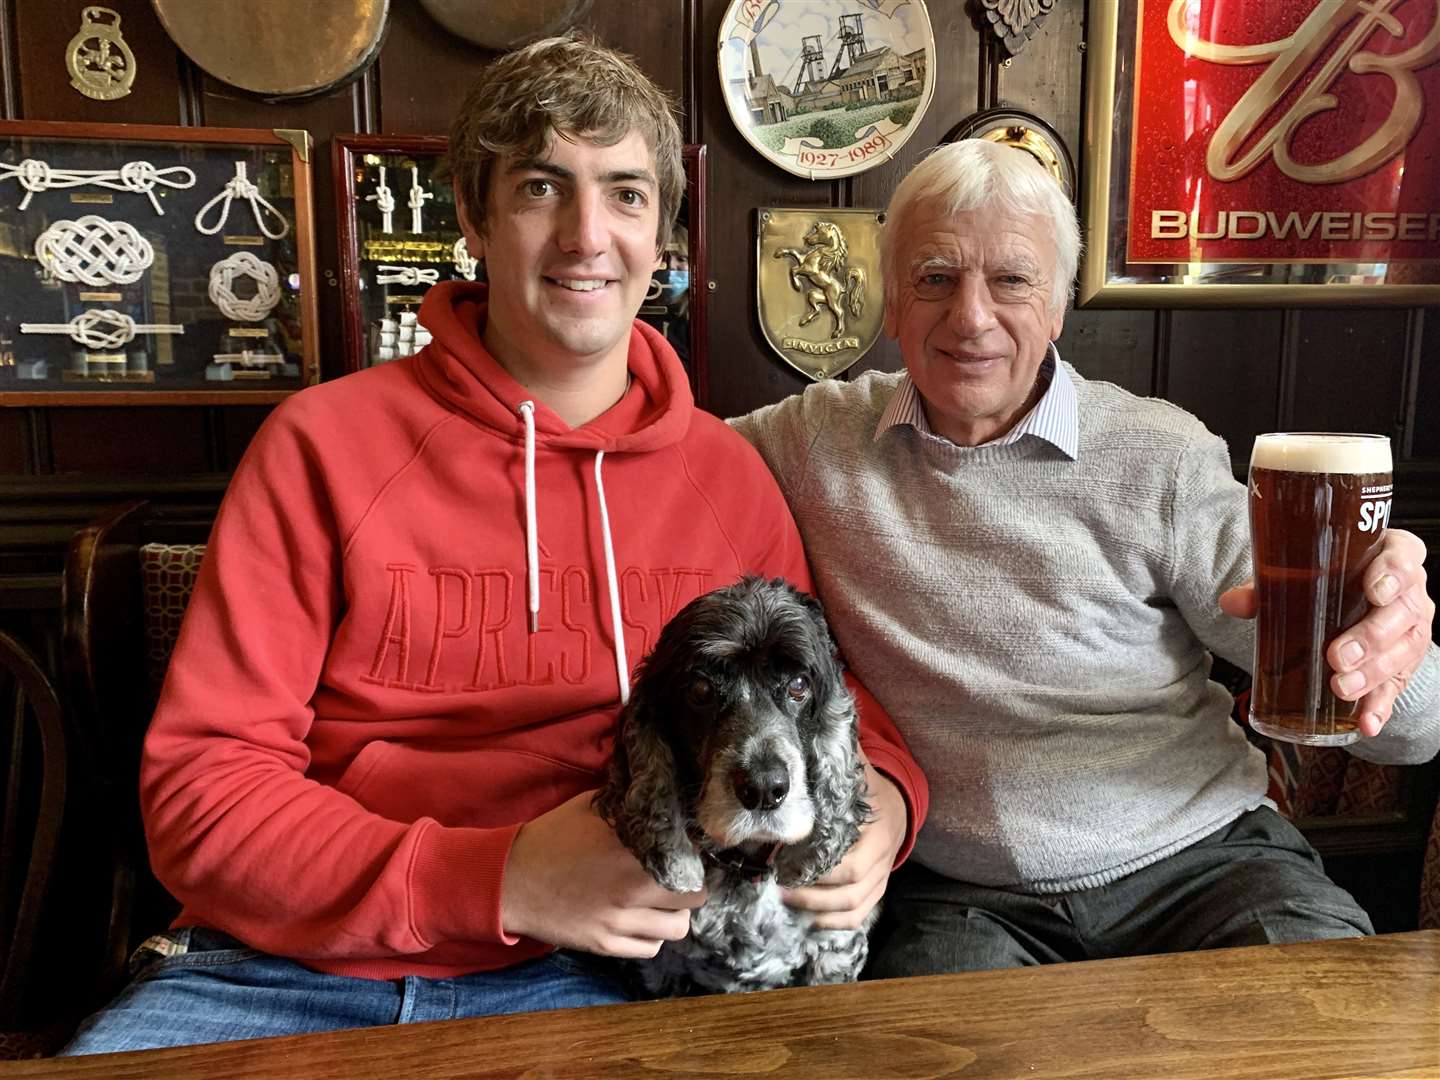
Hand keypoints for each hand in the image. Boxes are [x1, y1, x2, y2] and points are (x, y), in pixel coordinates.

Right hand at [501, 790, 707, 957]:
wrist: (510, 879)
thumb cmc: (551, 836)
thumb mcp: (592, 807)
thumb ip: (628, 804)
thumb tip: (660, 793)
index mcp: (634, 849)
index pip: (693, 858)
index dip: (699, 855)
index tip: (696, 852)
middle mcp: (633, 887)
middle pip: (696, 895)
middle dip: (694, 885)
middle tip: (683, 877)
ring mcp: (620, 920)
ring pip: (677, 928)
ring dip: (676, 913)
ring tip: (663, 901)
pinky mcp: (605, 944)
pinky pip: (650, 948)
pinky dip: (652, 936)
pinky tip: (641, 920)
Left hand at [782, 765, 904, 929]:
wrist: (898, 806)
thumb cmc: (870, 787)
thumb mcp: (859, 770)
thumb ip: (837, 758)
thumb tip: (810, 732)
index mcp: (877, 829)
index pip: (850, 861)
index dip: (818, 868)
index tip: (784, 861)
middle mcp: (883, 857)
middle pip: (849, 887)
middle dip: (811, 890)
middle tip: (777, 882)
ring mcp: (881, 877)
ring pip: (852, 906)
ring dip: (817, 909)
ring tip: (784, 898)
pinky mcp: (877, 891)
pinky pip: (858, 915)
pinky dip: (833, 922)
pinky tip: (807, 919)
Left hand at [1220, 528, 1433, 735]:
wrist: (1345, 600)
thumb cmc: (1326, 579)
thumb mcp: (1299, 575)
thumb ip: (1267, 586)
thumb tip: (1231, 602)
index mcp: (1389, 556)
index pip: (1403, 557)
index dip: (1394, 573)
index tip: (1374, 590)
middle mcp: (1408, 593)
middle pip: (1403, 612)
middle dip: (1373, 636)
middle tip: (1338, 655)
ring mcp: (1409, 630)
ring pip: (1403, 651)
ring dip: (1373, 673)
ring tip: (1341, 687)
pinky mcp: (1403, 665)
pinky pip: (1397, 686)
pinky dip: (1381, 706)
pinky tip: (1366, 722)